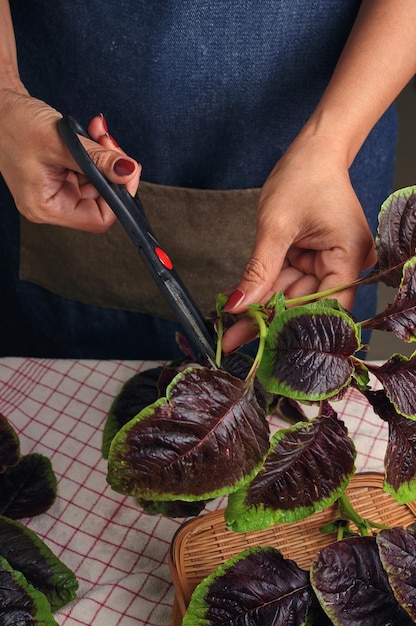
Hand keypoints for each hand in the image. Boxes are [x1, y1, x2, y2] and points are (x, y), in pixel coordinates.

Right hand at [0, 88, 139, 231]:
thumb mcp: (59, 141)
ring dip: (106, 156)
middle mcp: (52, 203)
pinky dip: (96, 151)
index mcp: (46, 207)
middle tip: (111, 143)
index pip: (97, 219)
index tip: (128, 171)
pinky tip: (93, 132)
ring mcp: (57, 188)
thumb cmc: (12, 123)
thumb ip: (97, 159)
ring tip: (98, 132)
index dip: (119, 197)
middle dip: (113, 170)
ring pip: (99, 181)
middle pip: (101, 200)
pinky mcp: (61, 174)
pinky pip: (90, 168)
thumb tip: (128, 170)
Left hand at [222, 134, 376, 351]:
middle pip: (305, 304)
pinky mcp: (313, 259)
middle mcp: (344, 264)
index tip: (260, 342)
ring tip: (229, 329)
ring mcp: (329, 263)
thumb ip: (259, 270)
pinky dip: (265, 291)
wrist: (312, 153)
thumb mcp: (275, 226)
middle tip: (232, 340)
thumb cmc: (302, 177)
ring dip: (262, 310)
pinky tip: (241, 308)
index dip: (292, 326)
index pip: (326, 306)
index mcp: (348, 255)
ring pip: (292, 296)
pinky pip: (287, 281)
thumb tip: (239, 306)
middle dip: (267, 320)